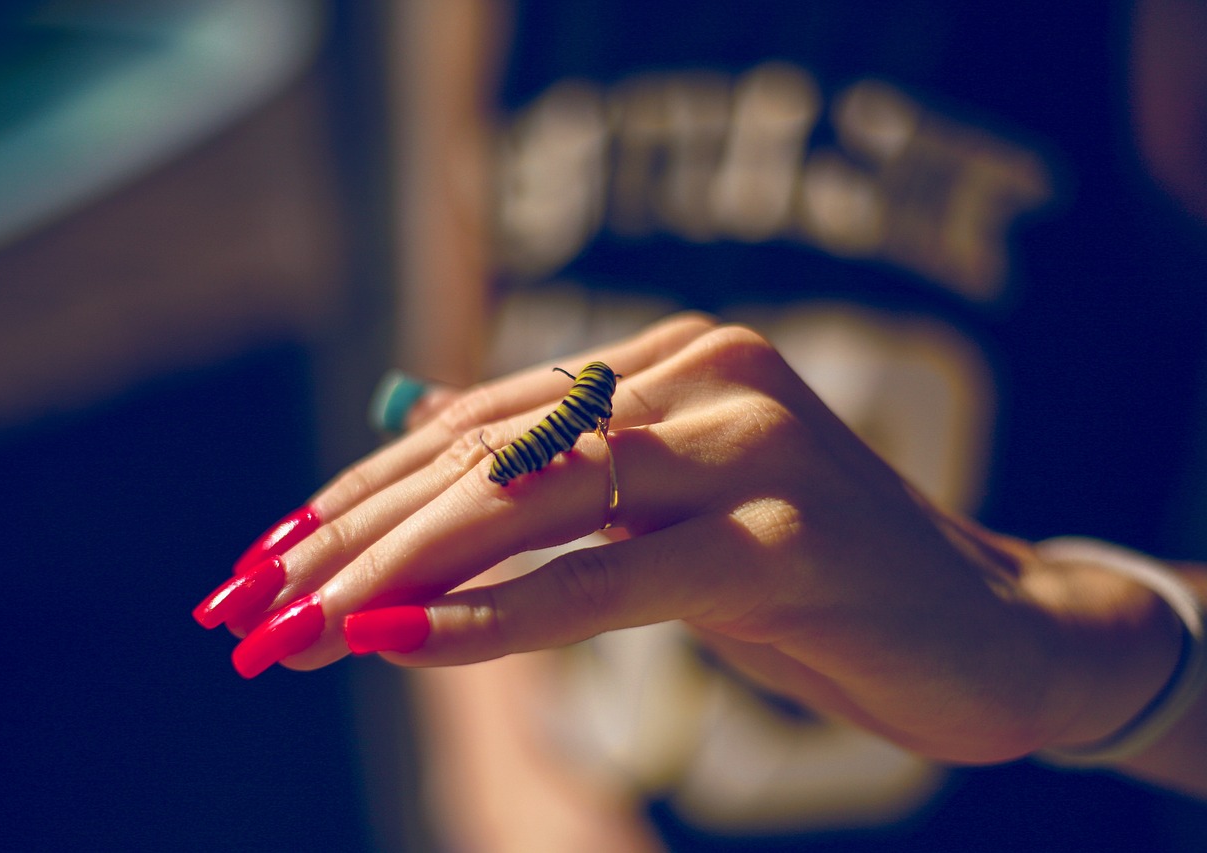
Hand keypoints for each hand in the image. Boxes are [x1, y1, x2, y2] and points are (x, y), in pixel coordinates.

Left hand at [197, 314, 1179, 765]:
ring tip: (295, 629)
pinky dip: (498, 613)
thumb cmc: (812, 581)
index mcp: (670, 360)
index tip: (265, 558)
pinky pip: (614, 573)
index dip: (362, 490)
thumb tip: (408, 446)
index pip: (480, 421)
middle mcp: (707, 375)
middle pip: (490, 456)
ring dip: (397, 572)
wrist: (992, 630)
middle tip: (249, 605)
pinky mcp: (794, 536)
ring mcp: (757, 445)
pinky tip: (394, 642)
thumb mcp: (668, 523)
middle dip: (353, 536)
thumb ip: (560, 479)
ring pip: (536, 501)